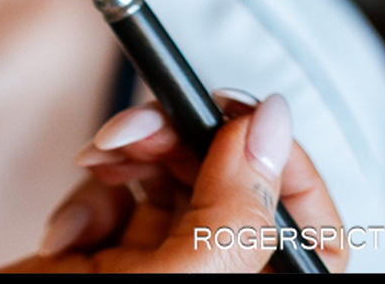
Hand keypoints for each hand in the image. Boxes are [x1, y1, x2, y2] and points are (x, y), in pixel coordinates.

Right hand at [0, 92, 347, 272]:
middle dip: (181, 142)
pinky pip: (120, 195)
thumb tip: (270, 122)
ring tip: (96, 163)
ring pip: (174, 177)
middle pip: (235, 184)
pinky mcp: (118, 253)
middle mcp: (222, 280)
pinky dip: (90, 197)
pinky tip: (69, 232)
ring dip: (128, 159)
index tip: (234, 116)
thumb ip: (236, 206)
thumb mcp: (181, 278)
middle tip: (136, 129)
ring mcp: (170, 268)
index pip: (315, 227)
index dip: (282, 163)